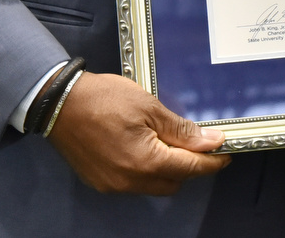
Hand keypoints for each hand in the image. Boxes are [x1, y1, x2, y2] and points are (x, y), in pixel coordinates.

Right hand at [45, 72, 229, 193]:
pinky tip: (144, 147)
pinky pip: (133, 183)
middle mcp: (129, 181)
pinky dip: (145, 170)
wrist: (59, 103)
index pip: (190, 168)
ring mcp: (113, 185)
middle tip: (196, 142)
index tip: (225, 153)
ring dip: (167, 168)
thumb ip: (180, 129)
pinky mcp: (101, 182)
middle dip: (189, 166)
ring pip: (154, 185)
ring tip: (167, 141)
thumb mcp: (149, 107)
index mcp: (145, 162)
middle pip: (174, 182)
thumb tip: (210, 141)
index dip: (212, 162)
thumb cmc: (103, 99)